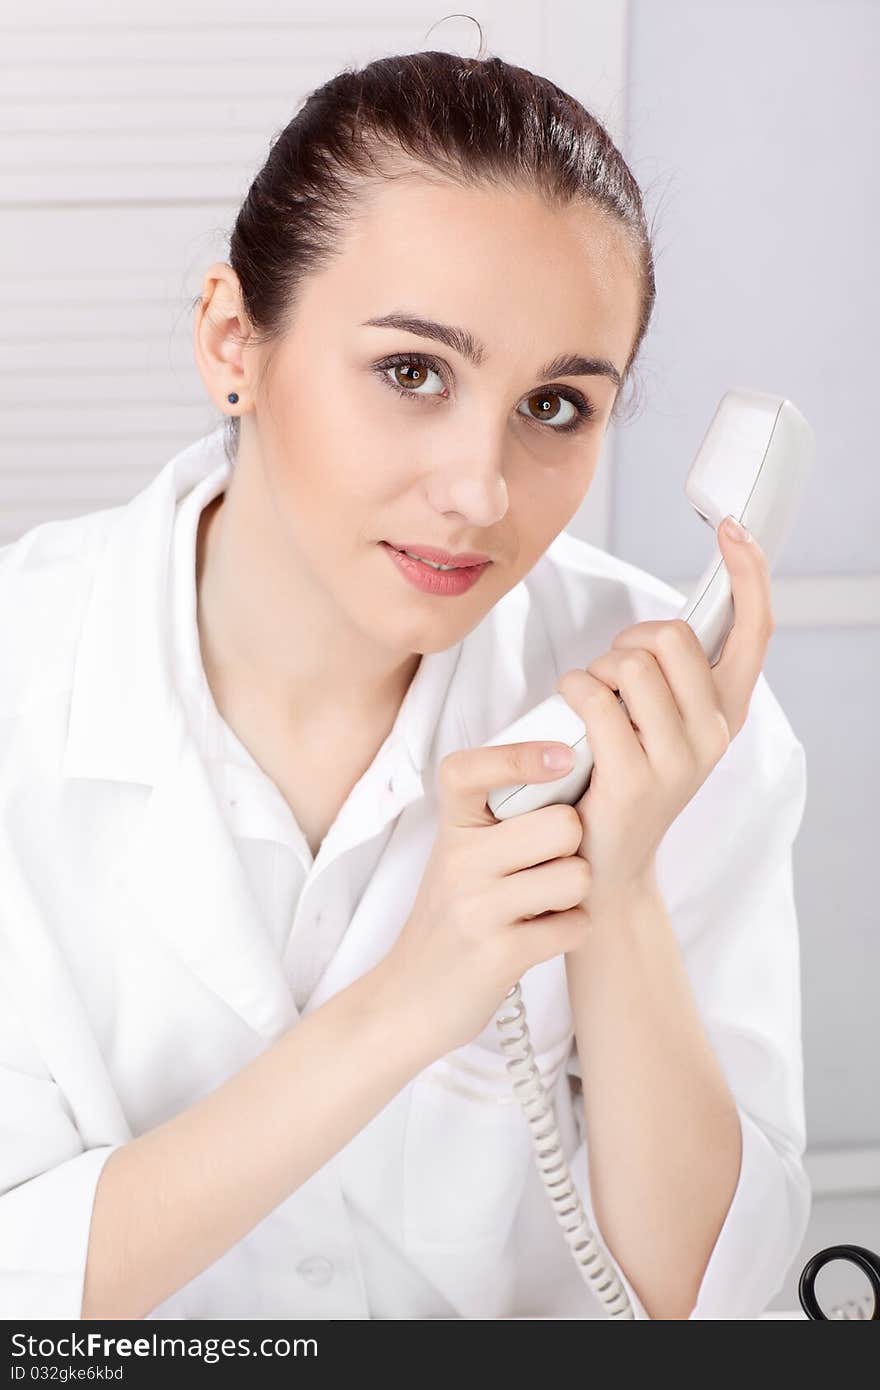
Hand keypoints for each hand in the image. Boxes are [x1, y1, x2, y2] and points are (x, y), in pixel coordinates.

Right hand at [380, 740, 589, 1057]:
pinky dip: (571, 931)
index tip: (562, 757)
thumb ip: (501, 819)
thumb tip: (572, 769)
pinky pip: (576, 925)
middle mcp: (458, 861)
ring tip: (544, 904)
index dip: (519, 756)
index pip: (467, 770)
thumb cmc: (454, 918)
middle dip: (573, 847)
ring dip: (575, 895)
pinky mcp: (499, 954)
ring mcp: (476, 908)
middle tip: (549, 867)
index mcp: (451, 828)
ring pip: (576, 876)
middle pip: (562, 825)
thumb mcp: (461, 857)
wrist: (410, 998)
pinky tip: (542, 936)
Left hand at [557, 516, 774, 910]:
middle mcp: (713, 733)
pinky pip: (594, 696)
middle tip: (610, 675)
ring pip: (629, 663)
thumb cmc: (622, 783)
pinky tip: (570, 714)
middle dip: (628, 639)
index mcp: (726, 712)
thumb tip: (657, 628)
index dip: (749, 574)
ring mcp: (678, 759)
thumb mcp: (661, 728)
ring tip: (590, 704)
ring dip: (595, 670)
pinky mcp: (634, 778)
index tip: (736, 532)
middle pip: (670, 635)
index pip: (754, 630)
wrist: (605, 868)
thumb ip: (671, 680)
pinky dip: (572, 690)